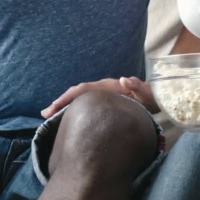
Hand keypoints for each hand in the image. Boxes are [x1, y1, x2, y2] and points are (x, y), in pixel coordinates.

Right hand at [41, 76, 158, 117]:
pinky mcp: (102, 103)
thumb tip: (124, 79)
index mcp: (108, 86)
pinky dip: (73, 110)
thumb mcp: (147, 92)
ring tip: (49, 117)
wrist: (155, 98)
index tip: (55, 106)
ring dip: (63, 106)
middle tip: (44, 114)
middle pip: (76, 93)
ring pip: (78, 99)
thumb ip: (137, 86)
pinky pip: (84, 105)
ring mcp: (101, 96)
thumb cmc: (151, 97)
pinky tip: (65, 120)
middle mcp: (101, 89)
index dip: (68, 97)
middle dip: (59, 102)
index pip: (84, 89)